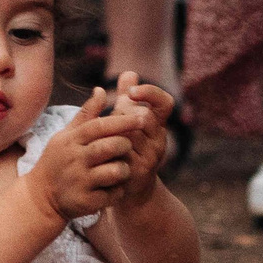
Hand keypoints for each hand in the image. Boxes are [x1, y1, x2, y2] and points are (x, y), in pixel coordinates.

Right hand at [23, 88, 140, 221]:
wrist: (40, 198)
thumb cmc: (57, 161)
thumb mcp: (66, 136)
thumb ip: (86, 114)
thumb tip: (101, 90)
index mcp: (71, 140)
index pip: (100, 126)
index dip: (123, 120)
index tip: (142, 116)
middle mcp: (75, 160)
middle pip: (111, 147)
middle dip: (125, 145)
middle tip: (126, 147)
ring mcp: (80, 181)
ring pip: (116, 171)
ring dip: (124, 169)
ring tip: (119, 169)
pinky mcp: (86, 202)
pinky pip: (114, 194)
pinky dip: (119, 190)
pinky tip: (113, 188)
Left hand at [108, 73, 175, 208]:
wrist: (130, 189)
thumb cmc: (128, 149)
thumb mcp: (129, 123)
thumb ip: (129, 99)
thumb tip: (130, 72)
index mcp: (158, 126)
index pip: (165, 102)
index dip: (150, 93)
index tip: (131, 93)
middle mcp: (159, 141)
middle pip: (143, 117)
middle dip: (123, 115)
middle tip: (110, 120)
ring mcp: (150, 158)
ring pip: (130, 135)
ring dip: (112, 132)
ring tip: (102, 135)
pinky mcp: (136, 172)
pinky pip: (120, 153)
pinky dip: (107, 148)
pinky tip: (98, 148)